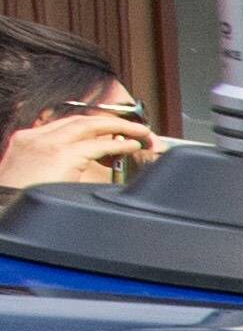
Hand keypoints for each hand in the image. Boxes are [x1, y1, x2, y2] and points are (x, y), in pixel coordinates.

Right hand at [0, 101, 156, 188]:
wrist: (1, 210)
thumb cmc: (15, 200)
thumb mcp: (31, 175)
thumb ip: (52, 165)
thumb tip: (76, 166)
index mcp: (27, 140)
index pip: (66, 124)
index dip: (94, 124)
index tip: (114, 128)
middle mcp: (36, 137)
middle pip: (80, 120)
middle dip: (111, 121)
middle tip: (134, 127)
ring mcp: (47, 144)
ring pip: (90, 126)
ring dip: (119, 127)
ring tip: (141, 132)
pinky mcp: (60, 156)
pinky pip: (97, 145)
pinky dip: (118, 143)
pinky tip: (133, 145)